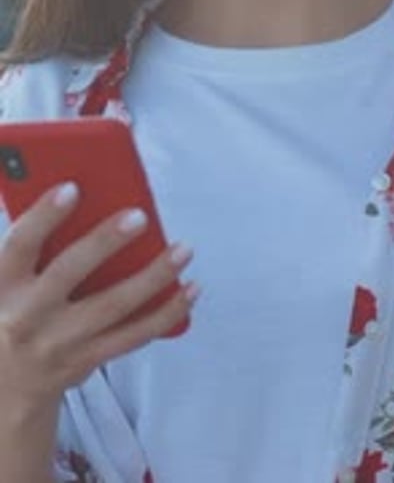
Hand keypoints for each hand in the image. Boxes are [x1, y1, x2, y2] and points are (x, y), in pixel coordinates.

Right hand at [0, 183, 197, 412]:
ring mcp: (60, 342)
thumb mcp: (6, 285)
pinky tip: (189, 289)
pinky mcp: (88, 359)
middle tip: (140, 216)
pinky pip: (134, 335)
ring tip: (182, 249)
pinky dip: (167, 312)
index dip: (44, 217)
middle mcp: (28, 316)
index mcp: (3, 286)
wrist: (7, 389)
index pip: (20, 245)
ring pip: (113, 305)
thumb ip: (34, 250)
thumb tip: (82, 198)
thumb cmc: (14, 313)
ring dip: (154, 276)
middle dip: (105, 242)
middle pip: (69, 272)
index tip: (72, 188)